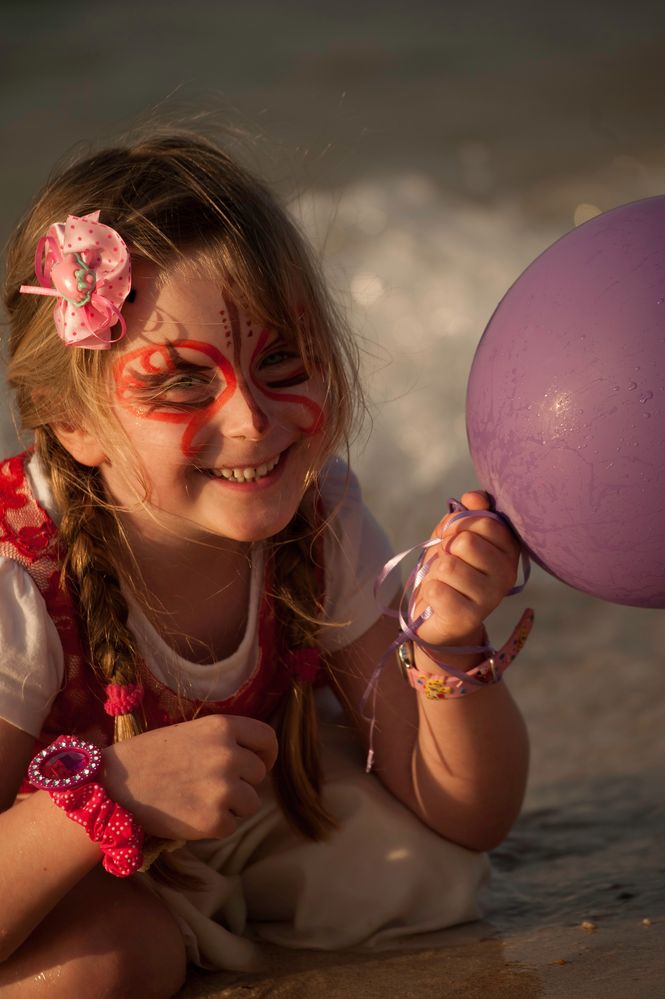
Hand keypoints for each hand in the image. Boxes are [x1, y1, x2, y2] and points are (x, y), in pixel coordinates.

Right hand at [102, 714, 277, 840]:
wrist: (112, 786)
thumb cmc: (147, 757)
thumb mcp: (190, 732)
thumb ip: (223, 742)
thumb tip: (254, 761)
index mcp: (223, 727)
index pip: (267, 740)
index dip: (266, 755)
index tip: (259, 764)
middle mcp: (229, 755)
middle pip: (258, 774)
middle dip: (241, 782)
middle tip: (211, 786)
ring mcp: (223, 789)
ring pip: (250, 803)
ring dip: (231, 806)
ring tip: (199, 801)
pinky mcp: (214, 821)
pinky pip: (231, 827)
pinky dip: (215, 827)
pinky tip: (189, 816)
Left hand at [413, 490, 518, 647]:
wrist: (436, 614)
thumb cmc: (449, 569)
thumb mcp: (455, 534)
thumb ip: (467, 512)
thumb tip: (474, 497)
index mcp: (508, 549)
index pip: (487, 521)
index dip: (460, 524)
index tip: (454, 536)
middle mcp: (506, 573)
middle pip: (466, 541)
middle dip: (446, 548)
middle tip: (447, 561)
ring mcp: (491, 598)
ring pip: (449, 565)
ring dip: (437, 571)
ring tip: (444, 581)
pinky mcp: (469, 618)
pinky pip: (437, 589)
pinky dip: (430, 590)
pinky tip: (440, 599)